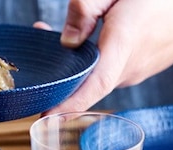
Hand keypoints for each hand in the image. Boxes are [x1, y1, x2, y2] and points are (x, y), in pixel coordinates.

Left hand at [47, 0, 172, 113]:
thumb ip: (86, 9)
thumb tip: (66, 42)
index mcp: (124, 44)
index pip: (95, 84)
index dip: (70, 103)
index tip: (47, 116)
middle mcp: (129, 66)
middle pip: (84, 82)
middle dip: (55, 71)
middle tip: (35, 43)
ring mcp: (135, 72)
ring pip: (94, 76)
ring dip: (72, 63)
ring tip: (50, 32)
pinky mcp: (137, 71)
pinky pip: (107, 72)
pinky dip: (90, 61)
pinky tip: (84, 41)